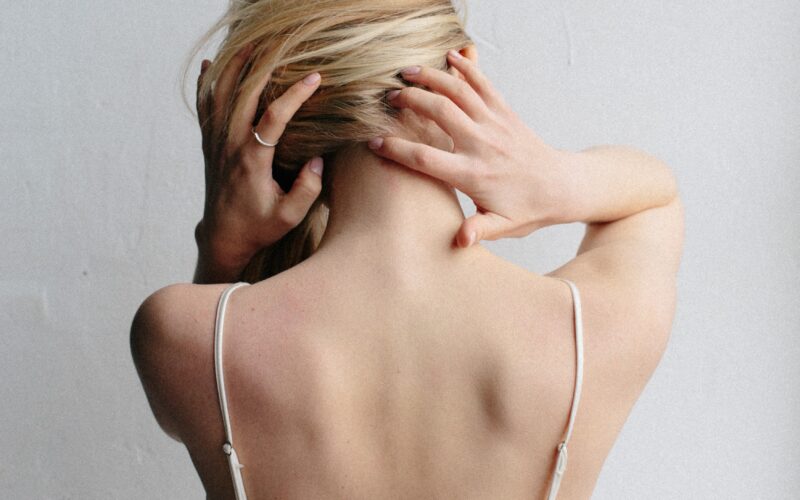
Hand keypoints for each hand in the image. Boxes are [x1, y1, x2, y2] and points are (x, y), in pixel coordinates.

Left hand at [195, 44, 324, 273]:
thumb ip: (307, 190)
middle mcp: (231, 145)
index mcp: (252, 159)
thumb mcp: (289, 217)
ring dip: (233, 67)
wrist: (223, 237)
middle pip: (242, 94)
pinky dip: (206, 84)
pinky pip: (204, 107)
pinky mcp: (210, 145)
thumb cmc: (259, 227)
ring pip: (220, 95)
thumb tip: (318, 161)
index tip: (314, 79)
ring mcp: (217, 143)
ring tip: (247, 46)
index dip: (295, 95)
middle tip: (279, 47)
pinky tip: (208, 65)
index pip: (274, 117)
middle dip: (261, 67)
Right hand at [369, 50, 573, 247]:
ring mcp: (494, 124)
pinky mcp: (505, 112)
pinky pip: (483, 83)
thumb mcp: (503, 227)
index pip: (426, 159)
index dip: (396, 149)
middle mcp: (482, 144)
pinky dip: (466, 66)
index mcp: (473, 174)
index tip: (373, 143)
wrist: (562, 186)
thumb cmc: (528, 209)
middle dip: (410, 100)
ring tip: (407, 71)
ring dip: (431, 77)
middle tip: (388, 98)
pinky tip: (450, 56)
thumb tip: (459, 241)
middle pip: (439, 112)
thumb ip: (479, 231)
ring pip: (458, 91)